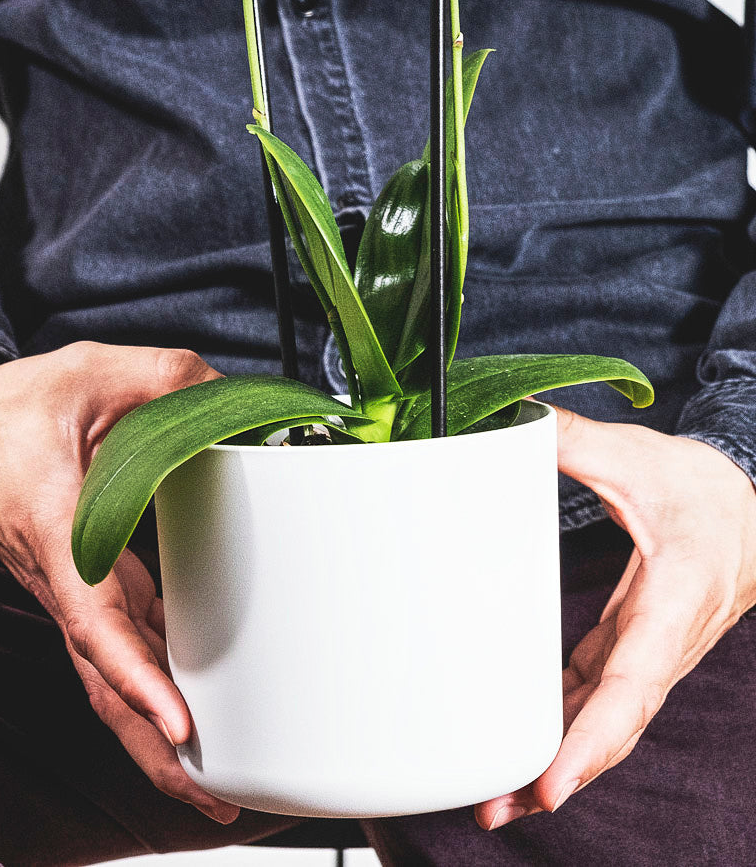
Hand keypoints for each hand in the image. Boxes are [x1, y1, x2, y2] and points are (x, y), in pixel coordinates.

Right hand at [0, 342, 240, 823]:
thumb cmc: (12, 408)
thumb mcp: (92, 369)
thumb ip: (169, 376)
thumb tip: (230, 396)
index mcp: (54, 527)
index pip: (93, 619)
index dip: (134, 677)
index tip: (177, 725)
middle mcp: (57, 577)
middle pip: (102, 681)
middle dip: (153, 751)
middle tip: (217, 797)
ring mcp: (66, 590)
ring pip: (107, 679)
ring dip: (152, 735)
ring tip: (215, 783)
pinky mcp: (79, 589)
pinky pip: (113, 653)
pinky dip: (147, 693)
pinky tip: (189, 715)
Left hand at [477, 406, 755, 830]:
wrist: (748, 513)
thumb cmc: (703, 492)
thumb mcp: (638, 458)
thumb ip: (573, 441)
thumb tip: (510, 418)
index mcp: (673, 600)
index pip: (632, 682)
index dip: (593, 737)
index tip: (553, 780)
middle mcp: (663, 642)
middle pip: (614, 724)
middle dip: (561, 774)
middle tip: (497, 808)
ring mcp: (648, 653)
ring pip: (605, 721)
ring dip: (556, 761)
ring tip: (496, 799)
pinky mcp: (632, 648)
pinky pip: (597, 698)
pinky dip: (562, 727)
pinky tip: (521, 748)